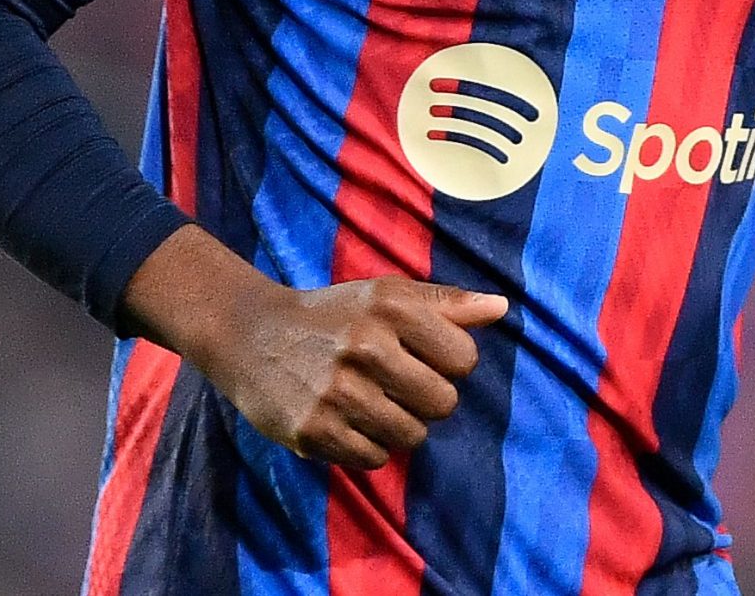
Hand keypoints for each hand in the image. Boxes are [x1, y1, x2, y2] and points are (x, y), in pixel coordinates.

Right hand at [119, 225, 507, 467]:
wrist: (252, 335)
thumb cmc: (334, 315)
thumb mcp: (387, 295)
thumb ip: (447, 303)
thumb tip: (502, 308)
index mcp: (391, 308)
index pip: (464, 359)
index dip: (451, 364)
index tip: (424, 359)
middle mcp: (365, 346)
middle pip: (443, 403)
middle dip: (429, 401)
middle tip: (400, 388)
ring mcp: (337, 391)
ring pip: (411, 436)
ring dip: (400, 427)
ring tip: (373, 404)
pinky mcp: (312, 430)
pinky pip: (373, 459)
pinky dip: (368, 447)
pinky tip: (348, 422)